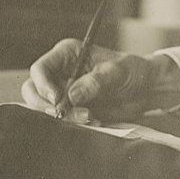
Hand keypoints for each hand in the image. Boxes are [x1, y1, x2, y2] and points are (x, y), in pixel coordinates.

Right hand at [22, 40, 179, 122]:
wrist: (146, 90)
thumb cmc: (133, 71)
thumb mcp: (118, 72)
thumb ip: (96, 82)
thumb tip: (72, 95)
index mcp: (66, 54)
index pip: (40, 69)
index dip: (43, 86)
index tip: (58, 100)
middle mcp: (60, 73)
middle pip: (33, 91)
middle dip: (46, 106)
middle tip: (65, 115)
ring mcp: (64, 92)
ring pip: (45, 108)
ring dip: (63, 117)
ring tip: (90, 117)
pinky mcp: (72, 109)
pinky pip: (62, 120)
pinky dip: (73, 124)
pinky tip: (94, 121)